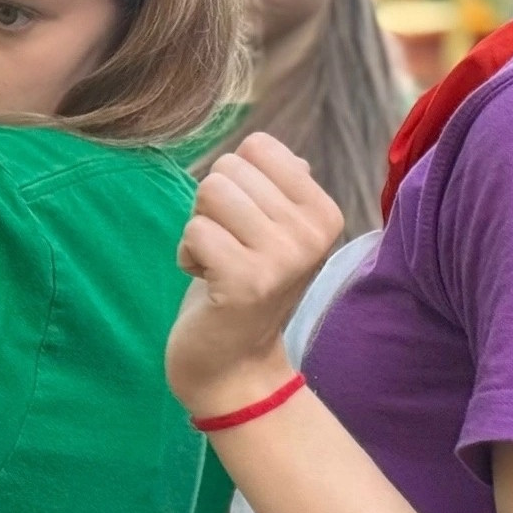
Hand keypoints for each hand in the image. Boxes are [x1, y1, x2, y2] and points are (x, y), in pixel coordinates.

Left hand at [168, 133, 344, 418]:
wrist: (236, 365)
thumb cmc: (245, 285)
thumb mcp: (275, 231)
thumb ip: (279, 186)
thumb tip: (271, 148)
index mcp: (324, 212)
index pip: (257, 146)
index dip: (234, 182)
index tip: (243, 227)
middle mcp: (312, 233)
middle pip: (227, 169)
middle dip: (211, 208)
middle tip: (228, 250)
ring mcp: (283, 258)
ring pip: (209, 193)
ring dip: (199, 230)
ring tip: (219, 265)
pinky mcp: (247, 282)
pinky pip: (194, 230)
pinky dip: (188, 255)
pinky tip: (209, 283)